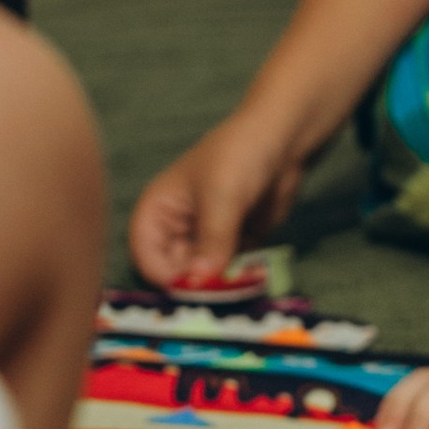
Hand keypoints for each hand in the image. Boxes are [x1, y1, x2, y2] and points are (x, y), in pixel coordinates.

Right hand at [128, 110, 304, 283]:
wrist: (283, 140)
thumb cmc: (239, 155)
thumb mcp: (222, 197)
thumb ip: (211, 241)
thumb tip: (199, 282)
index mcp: (157, 211)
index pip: (145, 256)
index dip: (164, 276)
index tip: (194, 287)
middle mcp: (175, 229)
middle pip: (173, 273)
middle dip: (196, 285)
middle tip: (223, 288)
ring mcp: (203, 238)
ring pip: (202, 277)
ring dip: (220, 285)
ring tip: (244, 277)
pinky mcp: (229, 245)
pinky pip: (227, 274)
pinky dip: (238, 278)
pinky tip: (255, 271)